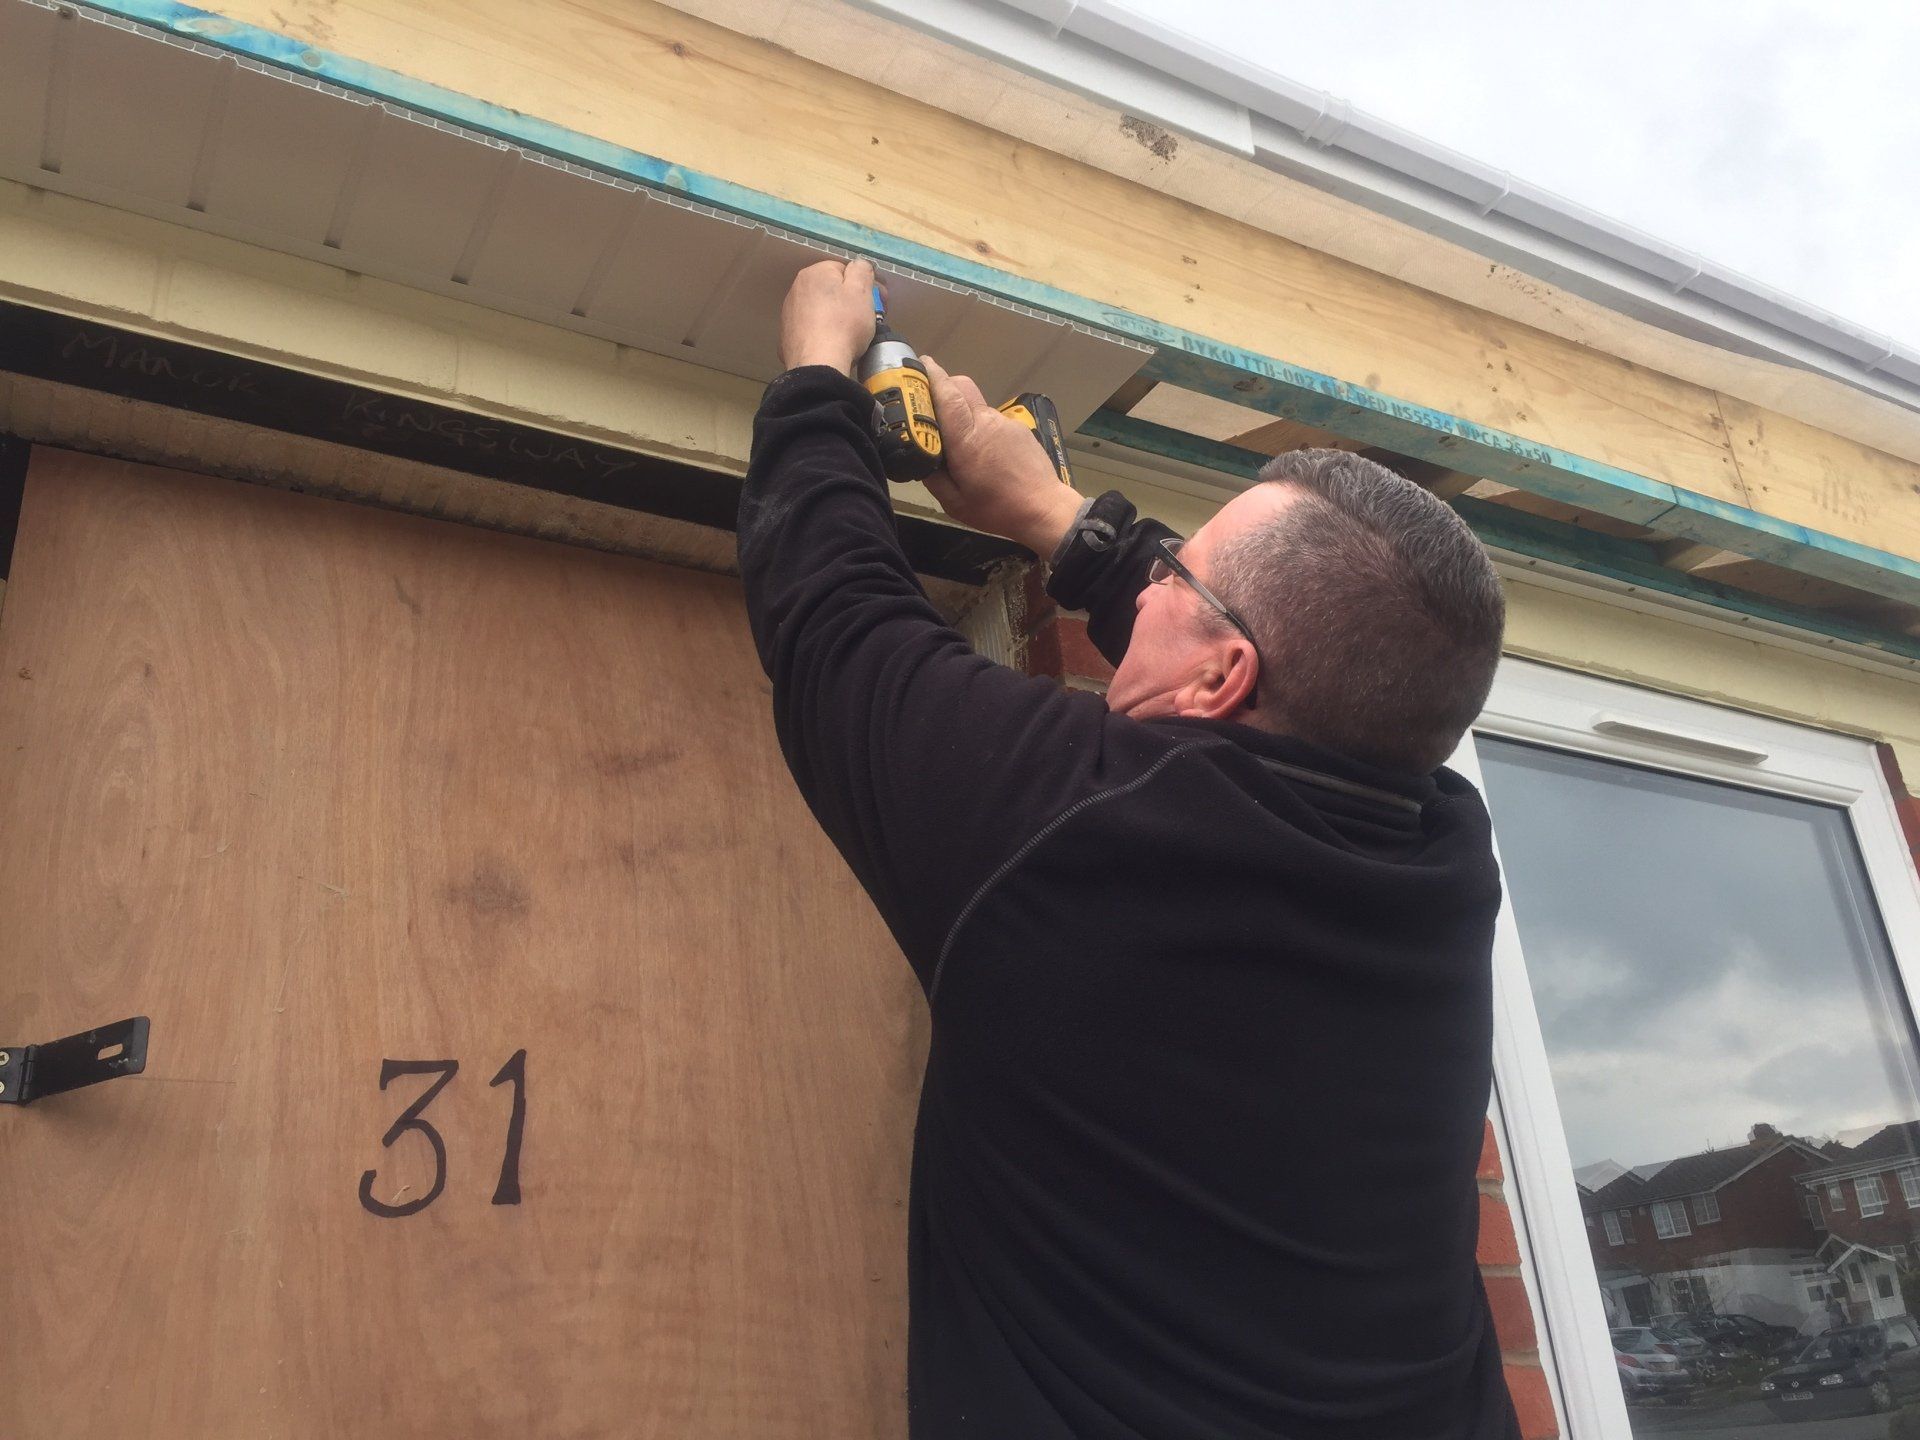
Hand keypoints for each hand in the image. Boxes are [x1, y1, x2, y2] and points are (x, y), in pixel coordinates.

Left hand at [779, 257, 877, 374]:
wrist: (818, 364)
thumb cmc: (844, 324)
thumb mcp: (862, 291)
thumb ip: (862, 270)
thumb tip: (859, 265)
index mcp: (815, 273)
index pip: (844, 271)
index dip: (864, 285)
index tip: (878, 302)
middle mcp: (797, 288)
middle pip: (831, 290)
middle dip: (850, 300)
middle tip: (867, 319)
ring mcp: (789, 313)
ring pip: (820, 309)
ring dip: (835, 316)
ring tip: (850, 334)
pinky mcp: (787, 336)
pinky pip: (811, 329)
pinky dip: (822, 333)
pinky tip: (833, 345)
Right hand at [922, 357, 1085, 556]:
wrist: (1043, 509)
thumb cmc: (997, 509)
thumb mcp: (954, 503)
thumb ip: (933, 476)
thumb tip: (921, 456)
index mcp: (966, 438)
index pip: (947, 393)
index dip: (931, 375)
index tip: (917, 364)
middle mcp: (985, 422)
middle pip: (961, 387)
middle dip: (943, 387)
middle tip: (929, 403)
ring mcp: (1004, 422)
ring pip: (976, 404)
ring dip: (962, 413)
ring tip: (958, 442)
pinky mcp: (1017, 429)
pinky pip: (991, 419)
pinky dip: (980, 427)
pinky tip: (984, 454)